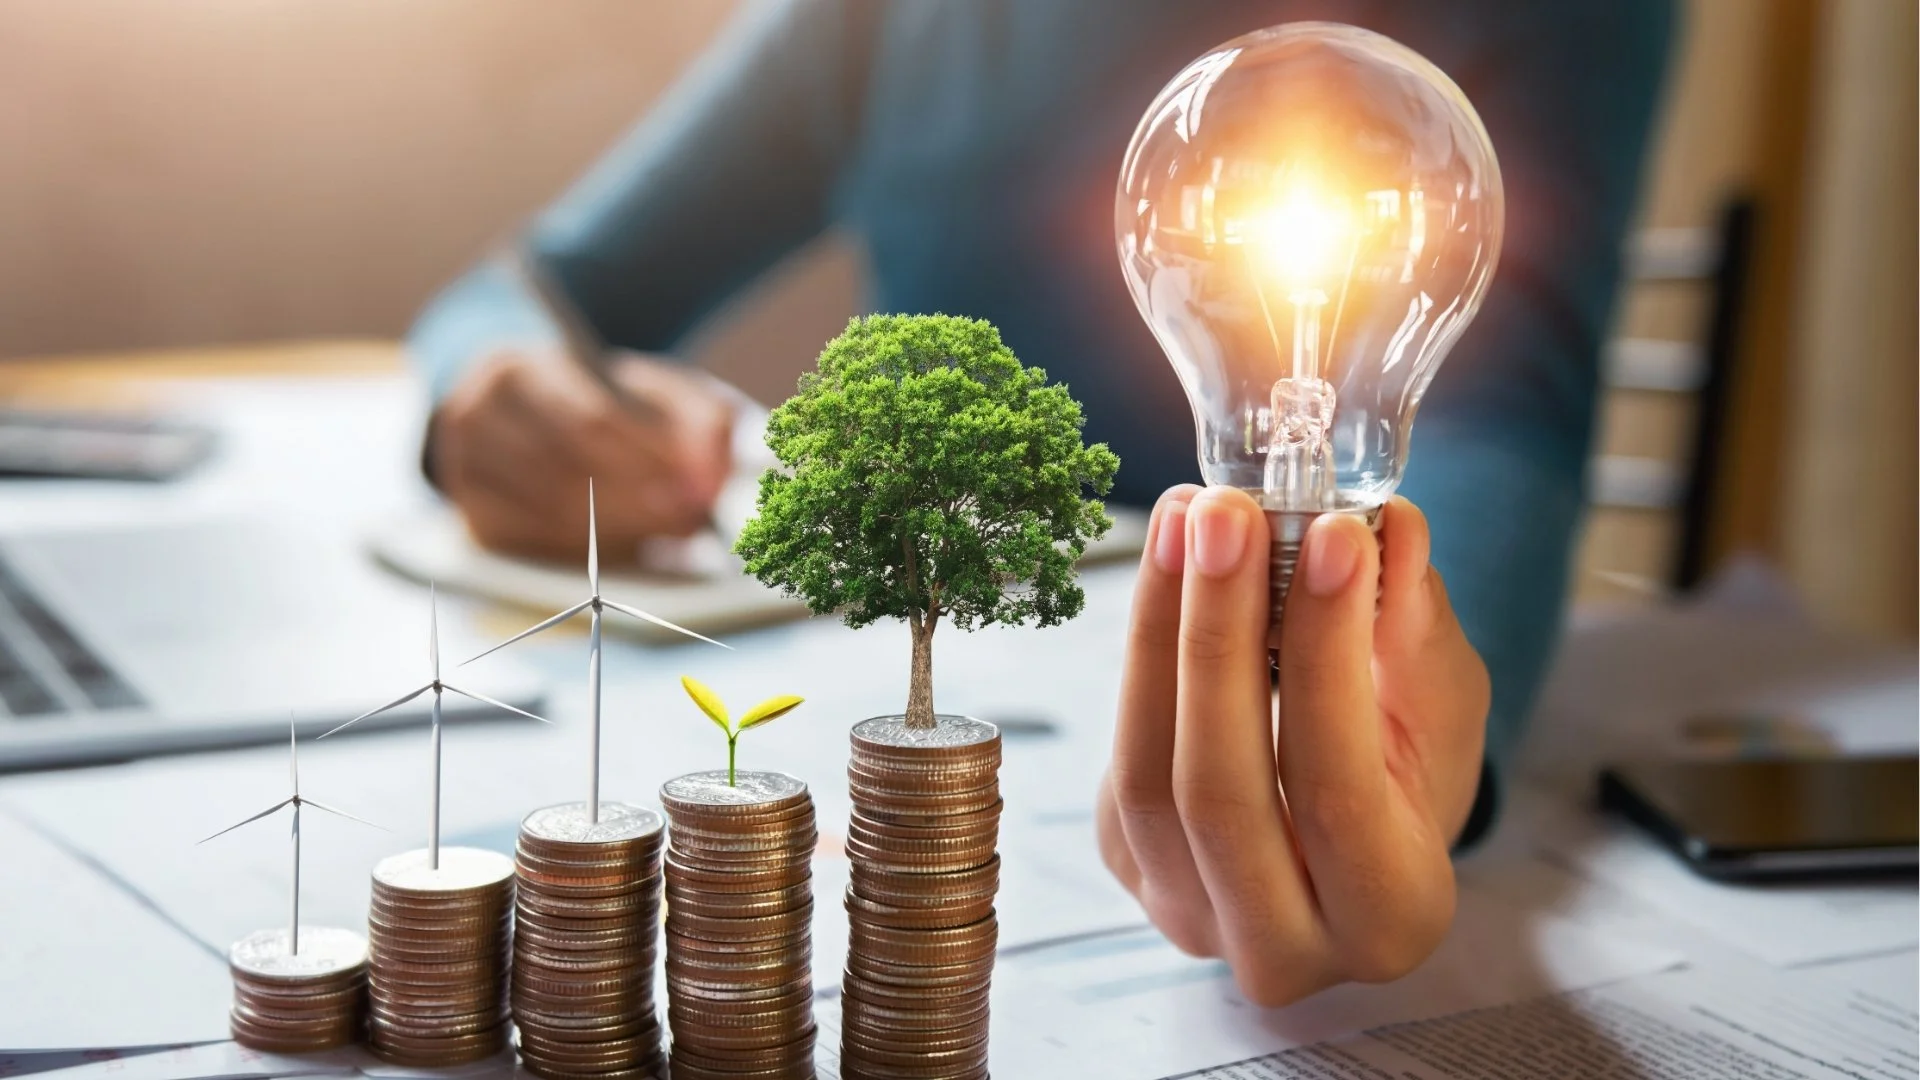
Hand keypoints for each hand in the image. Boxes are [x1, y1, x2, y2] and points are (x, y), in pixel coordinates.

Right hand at [429, 348, 732, 557]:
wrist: (527, 410)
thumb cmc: (602, 400)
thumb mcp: (655, 391)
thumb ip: (699, 420)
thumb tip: (715, 476)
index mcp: (519, 366)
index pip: (588, 419)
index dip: (648, 457)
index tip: (699, 483)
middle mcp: (475, 413)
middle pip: (568, 470)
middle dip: (640, 501)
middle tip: (693, 520)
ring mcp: (463, 467)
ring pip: (551, 511)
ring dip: (622, 528)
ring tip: (672, 530)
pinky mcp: (471, 515)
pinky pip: (533, 542)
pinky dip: (585, 549)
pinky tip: (625, 543)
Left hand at [1096, 486, 1488, 1005]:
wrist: (1348, 839)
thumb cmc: (1412, 771)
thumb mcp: (1441, 706)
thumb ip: (1413, 627)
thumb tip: (1387, 527)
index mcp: (1386, 919)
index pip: (1337, 789)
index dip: (1329, 656)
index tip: (1331, 534)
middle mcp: (1279, 948)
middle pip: (1218, 788)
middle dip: (1218, 633)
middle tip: (1227, 512)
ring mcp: (1187, 917)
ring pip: (1145, 773)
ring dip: (1160, 629)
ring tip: (1186, 516)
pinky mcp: (1129, 867)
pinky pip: (1119, 758)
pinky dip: (1142, 651)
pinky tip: (1168, 565)